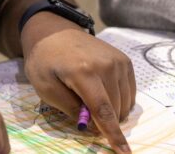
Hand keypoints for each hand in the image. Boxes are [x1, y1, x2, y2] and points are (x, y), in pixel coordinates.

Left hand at [21, 12, 134, 152]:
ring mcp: (118, 61)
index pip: (103, 110)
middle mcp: (106, 65)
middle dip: (103, 120)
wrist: (54, 33)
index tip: (124, 153)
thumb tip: (93, 128)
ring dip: (112, 110)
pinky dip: (119, 100)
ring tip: (88, 97)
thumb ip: (70, 109)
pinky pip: (130, 92)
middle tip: (80, 107)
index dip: (113, 134)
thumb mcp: (45, 88)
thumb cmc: (45, 62)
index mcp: (83, 72)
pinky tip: (102, 92)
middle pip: (115, 109)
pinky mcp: (124, 61)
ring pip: (125, 103)